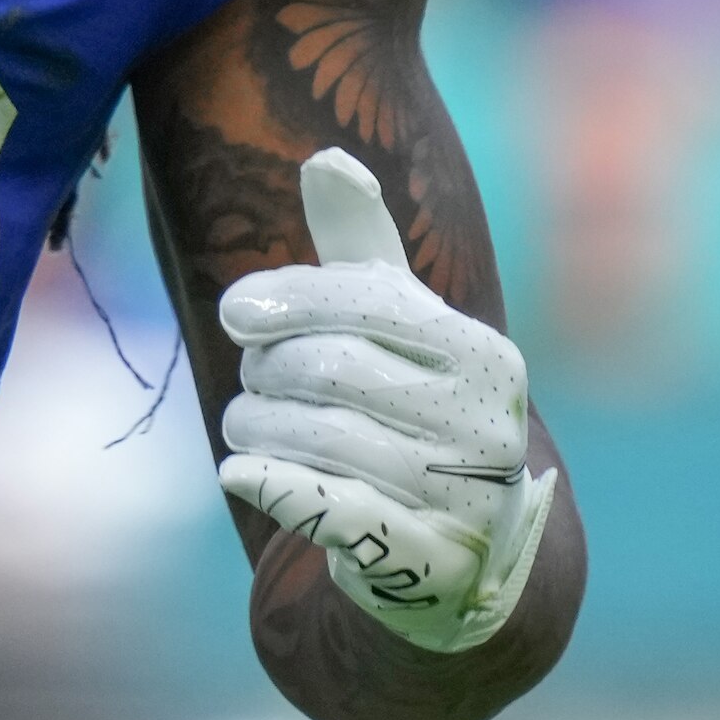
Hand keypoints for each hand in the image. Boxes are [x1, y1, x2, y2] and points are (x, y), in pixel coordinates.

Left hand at [214, 149, 556, 653]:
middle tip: (253, 385)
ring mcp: (460, 498)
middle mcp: (484, 424)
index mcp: (481, 356)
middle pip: (332, 371)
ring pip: (320, 438)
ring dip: (257, 430)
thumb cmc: (413, 414)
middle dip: (268, 373)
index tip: (235, 312)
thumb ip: (360, 250)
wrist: (455, 552)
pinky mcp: (422, 561)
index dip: (290, 300)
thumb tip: (324, 158)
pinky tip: (237, 472)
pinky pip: (335, 511)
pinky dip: (276, 487)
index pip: (369, 301)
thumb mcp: (397, 330)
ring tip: (248, 427)